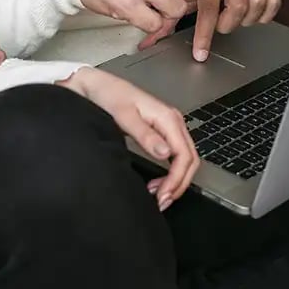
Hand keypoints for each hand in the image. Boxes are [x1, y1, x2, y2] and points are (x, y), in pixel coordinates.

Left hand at [59, 67, 197, 210]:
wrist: (98, 86)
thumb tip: (165, 153)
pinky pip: (176, 155)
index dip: (177, 179)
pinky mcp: (162, 131)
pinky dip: (171, 173)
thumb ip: (145, 135)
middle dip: (179, 184)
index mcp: (168, 118)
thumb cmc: (109, 96)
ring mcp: (169, 126)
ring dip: (176, 180)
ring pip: (185, 159)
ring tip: (160, 196)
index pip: (184, 155)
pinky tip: (158, 182)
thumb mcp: (124, 116)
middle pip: (190, 160)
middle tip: (163, 202)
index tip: (163, 194)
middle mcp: (173, 121)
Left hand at [138, 0, 280, 60]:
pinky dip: (269, 8)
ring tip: (236, 22)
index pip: (207, 10)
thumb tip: (147, 43)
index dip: (204, 35)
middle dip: (228, 24)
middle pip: (238, 6)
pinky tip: (259, 18)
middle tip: (221, 28)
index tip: (200, 55)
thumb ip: (163, 17)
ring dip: (247, 17)